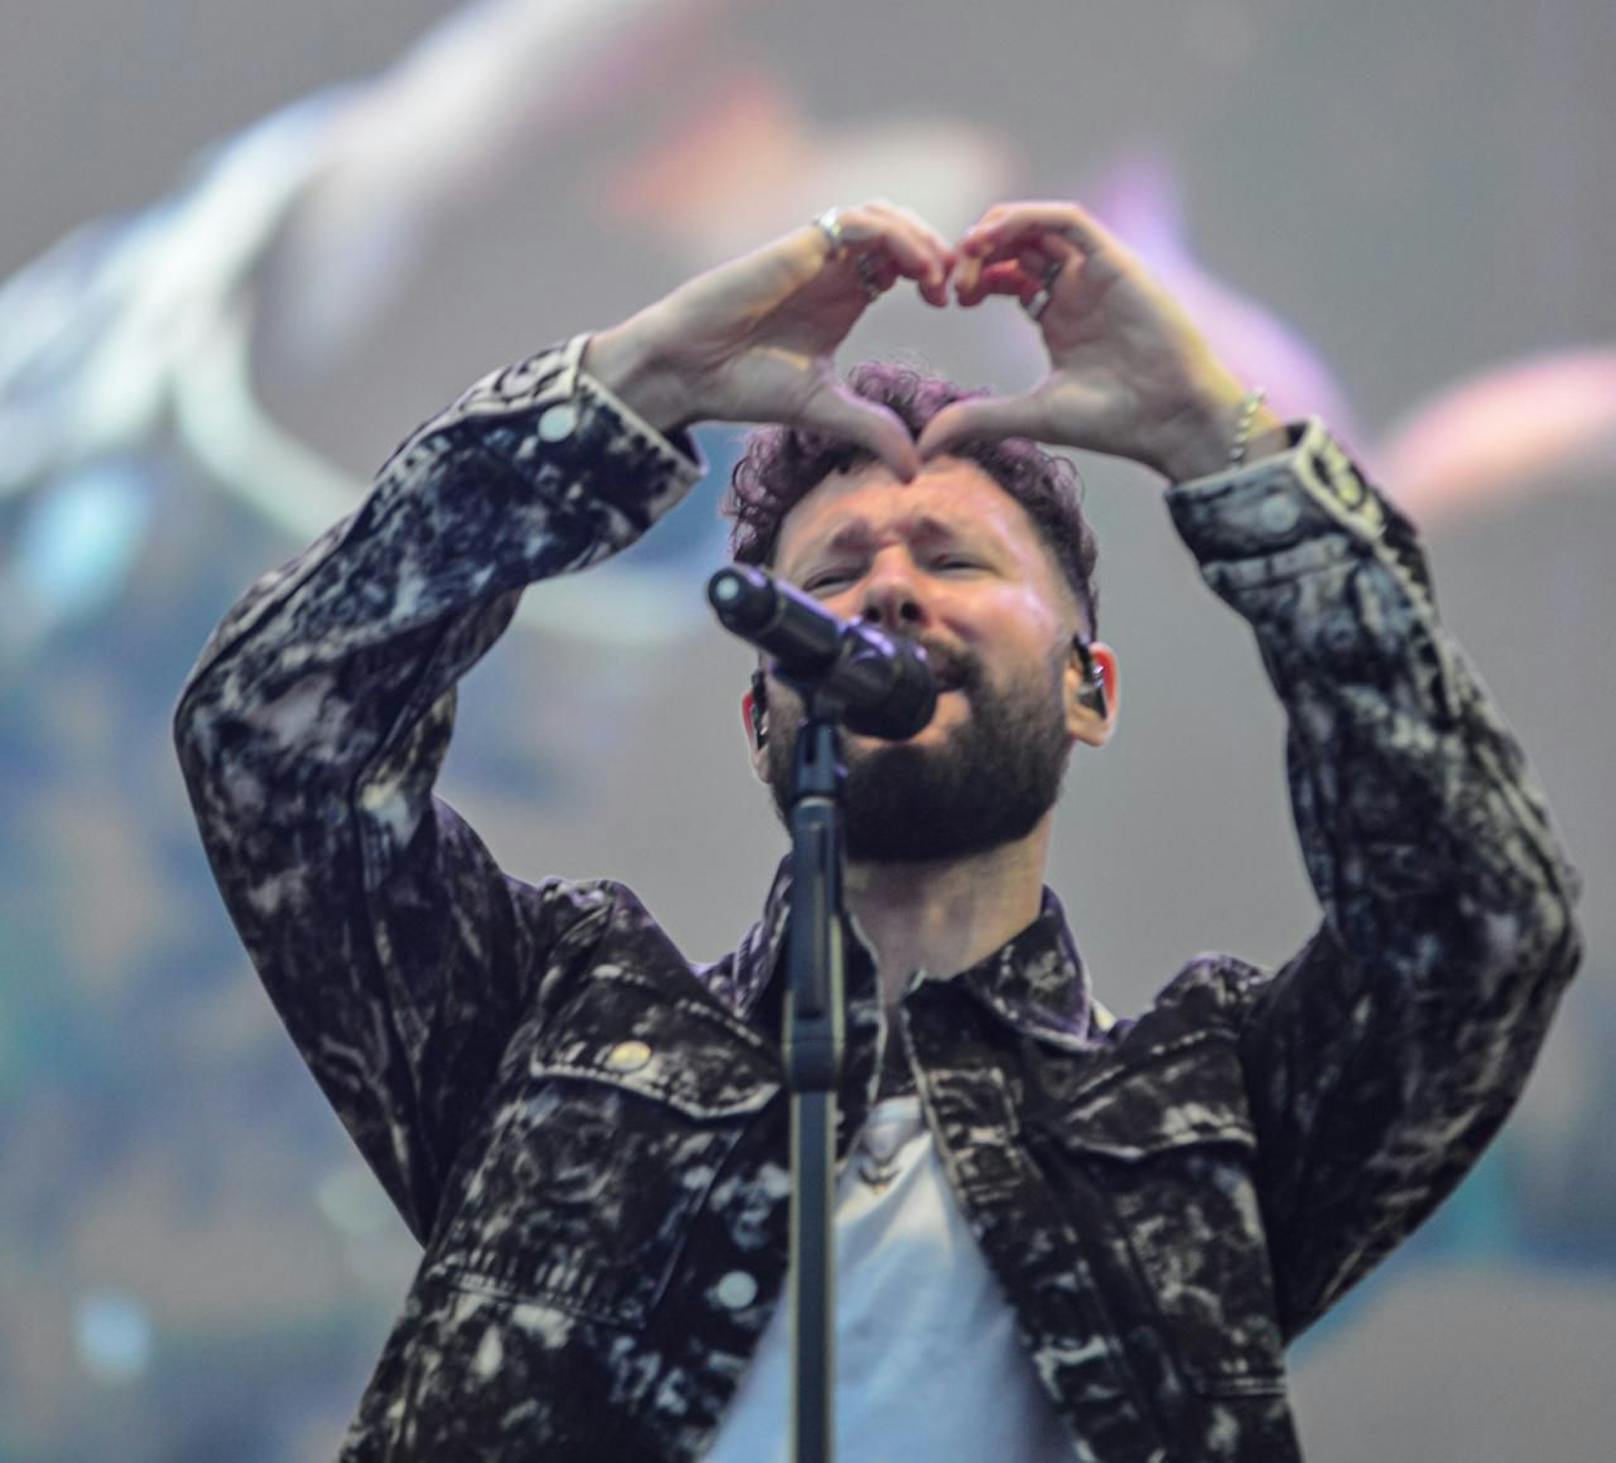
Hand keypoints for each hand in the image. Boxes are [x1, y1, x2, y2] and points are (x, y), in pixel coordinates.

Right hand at [584, 200, 954, 480]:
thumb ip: (872, 430)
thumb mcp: (825, 409)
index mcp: (847, 296)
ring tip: (939, 283)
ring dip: (922, 241)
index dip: (939, 276)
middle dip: (940, 253)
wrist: (690, 369)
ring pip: (886, 218)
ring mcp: (819, 254)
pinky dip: (895, 237)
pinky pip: (859, 223)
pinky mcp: (801, 247)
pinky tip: (915, 273)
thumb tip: (915, 472)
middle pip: (905, 233)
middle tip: (959, 292)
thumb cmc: (744, 383)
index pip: (908, 264)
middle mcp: (836, 268)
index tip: (957, 307)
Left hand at [916, 200, 1286, 478]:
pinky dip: (1030, 217)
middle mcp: (1075, 288)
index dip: (972, 277)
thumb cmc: (1113, 421)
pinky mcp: (1115, 261)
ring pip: (1039, 225)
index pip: (1006, 275)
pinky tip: (995, 235)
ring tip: (966, 251)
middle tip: (951, 277)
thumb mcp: (1030, 416)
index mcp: (1056, 316)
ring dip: (998, 229)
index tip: (946, 298)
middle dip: (978, 253)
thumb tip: (923, 446)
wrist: (1171, 419)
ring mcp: (1095, 272)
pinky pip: (1069, 221)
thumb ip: (978, 419)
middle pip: (1018, 245)